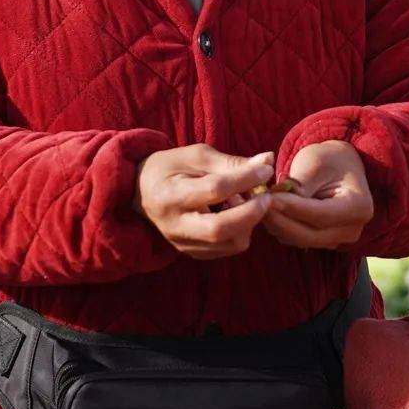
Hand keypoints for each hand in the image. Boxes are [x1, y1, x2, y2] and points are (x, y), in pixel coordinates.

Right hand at [135, 143, 273, 259]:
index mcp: (170, 195)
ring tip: (245, 201)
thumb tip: (267, 161)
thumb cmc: (170, 168)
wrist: (141, 192)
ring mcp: (183, 244)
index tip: (266, 170)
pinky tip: (235, 213)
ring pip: (230, 243)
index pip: (215, 189)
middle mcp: (175, 226)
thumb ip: (231, 161)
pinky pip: (227, 249)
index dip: (246, 179)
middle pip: (222, 228)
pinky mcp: (193, 253)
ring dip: (248, 222)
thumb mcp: (196, 156)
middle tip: (265, 196)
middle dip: (252, 212)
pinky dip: (240, 231)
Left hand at [264, 140, 373, 249]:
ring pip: (301, 239)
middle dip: (280, 220)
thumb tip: (275, 203)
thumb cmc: (329, 158)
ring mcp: (339, 239)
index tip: (268, 199)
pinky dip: (282, 227)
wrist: (339, 164)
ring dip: (277, 224)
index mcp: (359, 207)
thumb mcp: (314, 162)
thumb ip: (298, 185)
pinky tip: (269, 211)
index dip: (292, 209)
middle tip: (256, 203)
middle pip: (310, 234)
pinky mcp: (325, 241)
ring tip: (259, 204)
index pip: (320, 215)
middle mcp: (352, 229)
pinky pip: (298, 239)